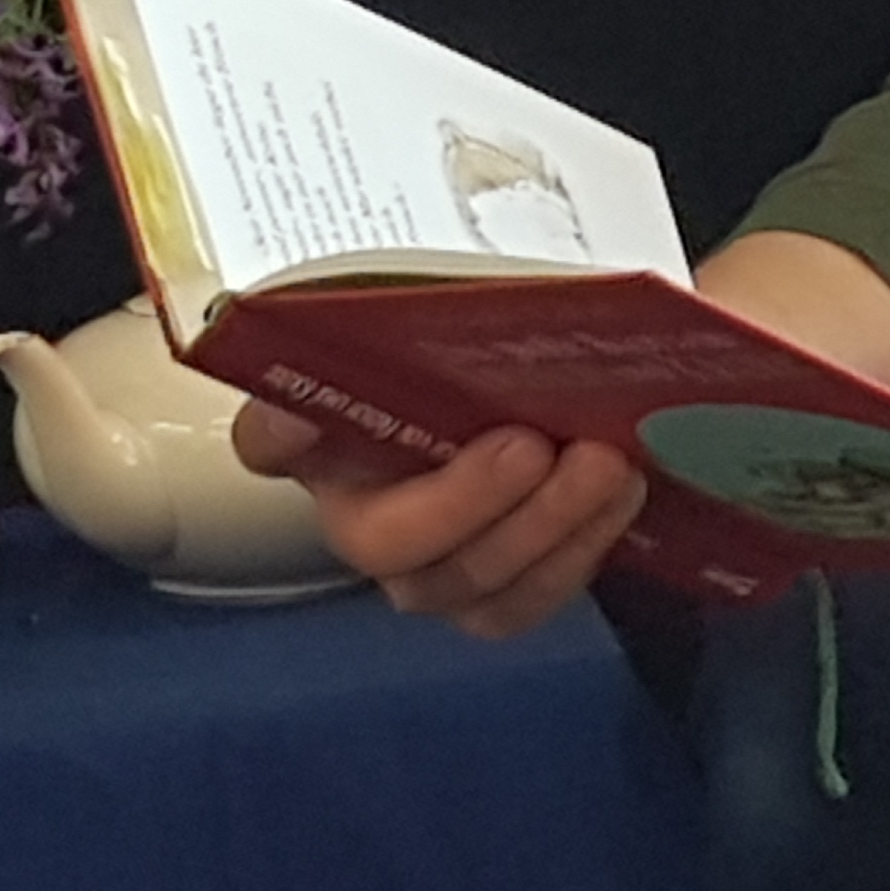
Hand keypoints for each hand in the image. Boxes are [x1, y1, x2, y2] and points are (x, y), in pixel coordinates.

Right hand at [226, 233, 889, 642]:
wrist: (592, 382)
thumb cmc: (516, 337)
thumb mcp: (499, 297)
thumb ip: (474, 294)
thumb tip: (500, 286)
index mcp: (334, 417)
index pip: (270, 435)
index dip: (279, 430)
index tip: (305, 414)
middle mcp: (359, 499)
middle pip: (374, 536)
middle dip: (458, 499)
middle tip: (528, 443)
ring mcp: (422, 560)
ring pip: (454, 582)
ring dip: (538, 527)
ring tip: (605, 466)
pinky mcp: (486, 594)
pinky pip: (516, 603)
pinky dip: (573, 554)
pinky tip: (620, 496)